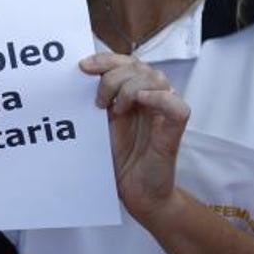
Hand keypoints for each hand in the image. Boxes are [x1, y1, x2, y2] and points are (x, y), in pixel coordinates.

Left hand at [82, 53, 189, 224]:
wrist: (136, 194)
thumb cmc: (119, 159)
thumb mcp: (100, 125)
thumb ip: (96, 100)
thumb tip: (76, 77)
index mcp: (135, 93)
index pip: (126, 62)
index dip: (106, 60)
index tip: (83, 67)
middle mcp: (151, 99)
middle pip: (139, 67)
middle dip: (113, 75)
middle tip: (98, 101)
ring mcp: (164, 114)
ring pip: (156, 79)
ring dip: (129, 88)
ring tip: (115, 110)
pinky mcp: (173, 132)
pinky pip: (177, 107)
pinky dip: (159, 98)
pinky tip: (141, 100)